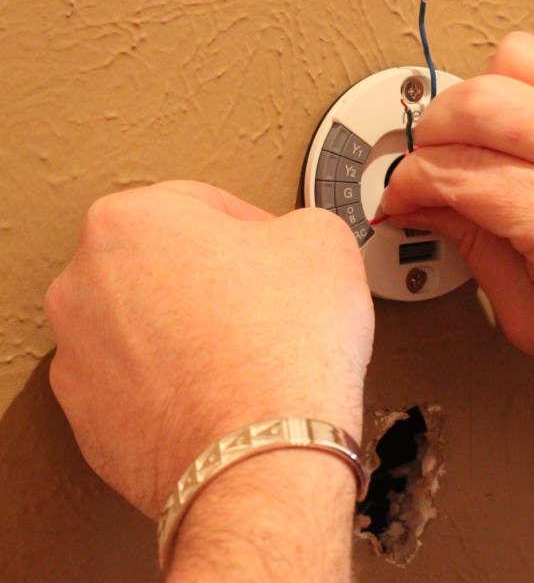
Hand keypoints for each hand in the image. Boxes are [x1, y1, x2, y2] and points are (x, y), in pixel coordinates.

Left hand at [45, 181, 373, 517]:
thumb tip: (293, 241)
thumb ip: (299, 222)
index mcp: (129, 221)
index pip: (206, 206)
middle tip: (266, 306)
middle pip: (166, 266)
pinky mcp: (90, 422)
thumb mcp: (325, 240)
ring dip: (190, 334)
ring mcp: (79, 359)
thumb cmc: (286, 349)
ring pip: (148, 328)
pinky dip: (176, 387)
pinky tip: (224, 396)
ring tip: (247, 358)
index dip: (258, 230)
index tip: (281, 257)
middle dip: (214, 281)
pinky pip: (141, 387)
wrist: (264, 456)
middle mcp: (83, 286)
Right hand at [381, 32, 533, 395]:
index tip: (398, 197)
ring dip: (477, 98)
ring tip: (474, 143)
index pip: (465, 173)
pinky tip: (521, 132)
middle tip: (426, 166)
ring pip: (518, 58)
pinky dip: (522, 90)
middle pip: (483, 101)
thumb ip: (472, 249)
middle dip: (432, 132)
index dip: (411, 183)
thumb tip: (422, 201)